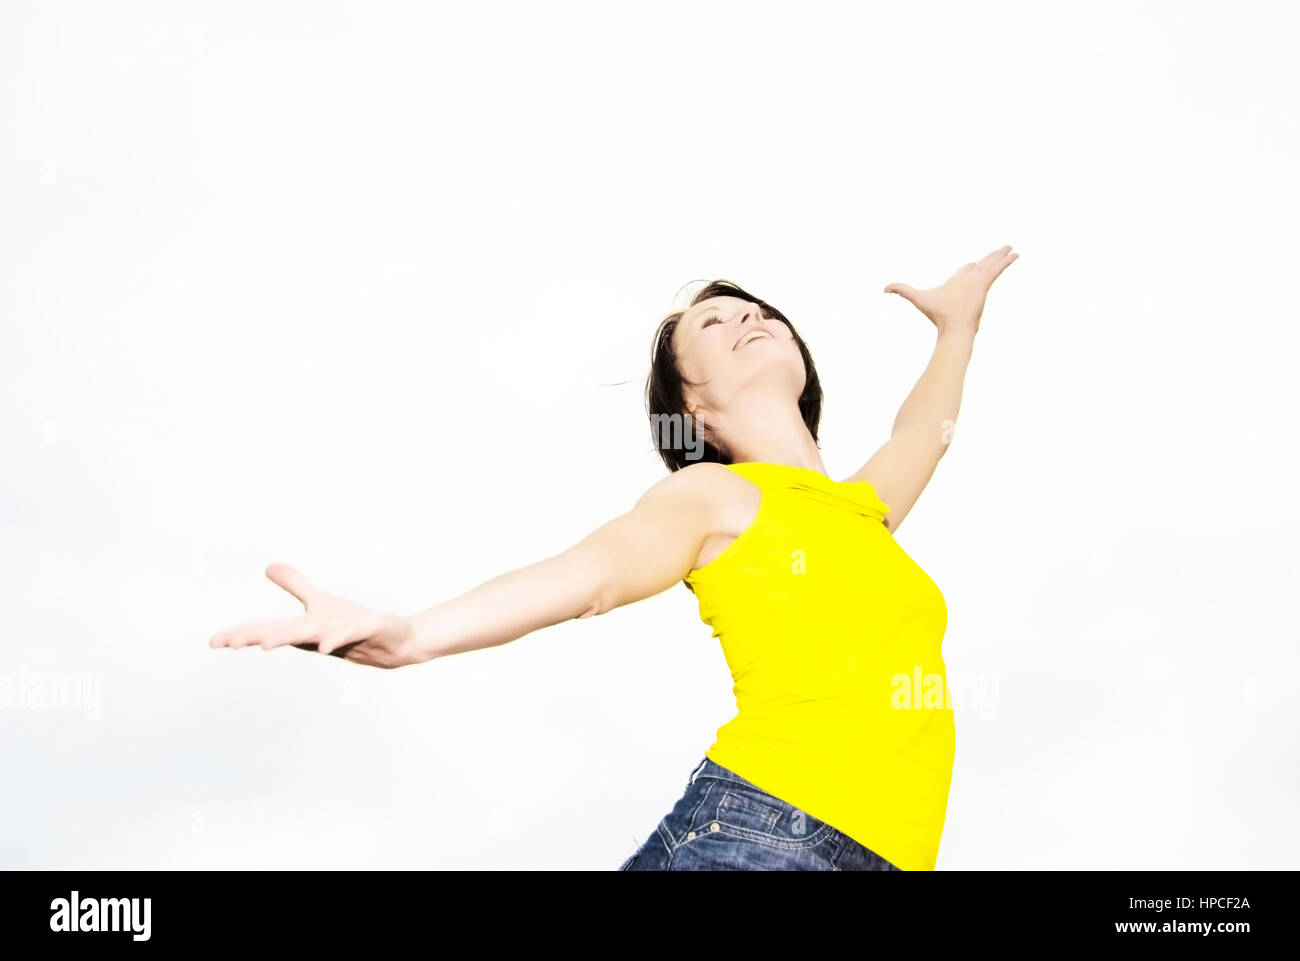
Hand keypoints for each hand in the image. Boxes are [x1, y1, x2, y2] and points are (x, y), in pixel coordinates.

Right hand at [208, 562, 417, 668]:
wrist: (396, 639)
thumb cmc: (355, 625)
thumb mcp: (320, 601)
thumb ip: (295, 585)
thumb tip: (268, 566)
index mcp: (303, 628)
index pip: (266, 629)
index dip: (239, 634)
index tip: (212, 642)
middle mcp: (316, 633)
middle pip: (280, 633)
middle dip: (252, 636)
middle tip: (226, 643)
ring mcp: (338, 633)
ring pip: (307, 635)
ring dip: (287, 639)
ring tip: (263, 645)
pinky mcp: (361, 630)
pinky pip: (345, 634)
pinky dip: (333, 638)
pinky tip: (325, 644)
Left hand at [884, 244, 1017, 335]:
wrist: (952, 327)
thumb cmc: (937, 315)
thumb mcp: (916, 297)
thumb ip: (902, 290)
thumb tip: (884, 288)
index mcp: (956, 283)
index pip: (965, 270)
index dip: (969, 266)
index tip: (972, 264)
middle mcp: (969, 281)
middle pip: (981, 264)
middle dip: (990, 257)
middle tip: (1000, 251)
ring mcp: (978, 282)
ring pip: (991, 264)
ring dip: (1001, 255)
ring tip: (1010, 249)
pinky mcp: (986, 283)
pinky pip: (998, 269)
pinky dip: (1006, 261)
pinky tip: (1015, 255)